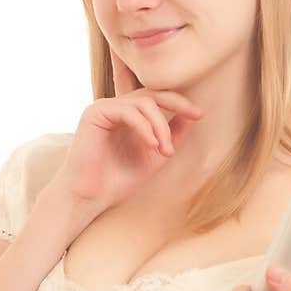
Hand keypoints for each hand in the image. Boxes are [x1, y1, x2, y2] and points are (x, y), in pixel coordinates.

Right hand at [51, 44, 202, 211]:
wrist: (91, 198)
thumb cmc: (119, 180)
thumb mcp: (155, 156)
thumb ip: (172, 135)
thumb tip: (192, 116)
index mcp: (129, 116)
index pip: (156, 98)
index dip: (179, 101)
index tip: (199, 114)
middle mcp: (116, 108)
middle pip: (152, 93)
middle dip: (177, 102)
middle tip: (195, 114)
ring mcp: (104, 108)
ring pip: (143, 102)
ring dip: (160, 126)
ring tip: (165, 150)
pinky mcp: (94, 113)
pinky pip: (127, 111)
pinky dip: (144, 127)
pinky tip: (151, 144)